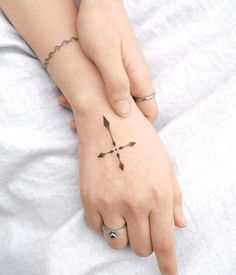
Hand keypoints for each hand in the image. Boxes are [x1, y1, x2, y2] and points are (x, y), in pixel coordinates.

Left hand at [76, 0, 157, 121]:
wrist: (96, 2)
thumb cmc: (100, 25)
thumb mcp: (105, 54)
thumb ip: (117, 83)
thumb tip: (125, 113)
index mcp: (138, 79)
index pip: (149, 113)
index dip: (137, 128)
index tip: (117, 135)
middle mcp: (134, 80)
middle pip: (132, 113)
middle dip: (111, 122)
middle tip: (84, 124)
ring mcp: (124, 76)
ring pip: (116, 104)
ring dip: (97, 110)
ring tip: (70, 109)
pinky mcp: (113, 72)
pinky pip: (106, 92)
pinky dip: (92, 98)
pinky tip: (71, 97)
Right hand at [76, 101, 185, 274]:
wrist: (108, 120)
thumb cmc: (141, 140)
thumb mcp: (165, 166)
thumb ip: (174, 198)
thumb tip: (180, 225)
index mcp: (158, 196)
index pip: (164, 243)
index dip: (168, 264)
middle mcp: (135, 204)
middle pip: (141, 248)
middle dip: (146, 242)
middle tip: (144, 225)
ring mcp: (110, 203)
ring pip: (119, 244)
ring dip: (126, 236)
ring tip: (126, 216)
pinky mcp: (89, 200)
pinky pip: (99, 228)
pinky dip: (107, 223)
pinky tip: (110, 204)